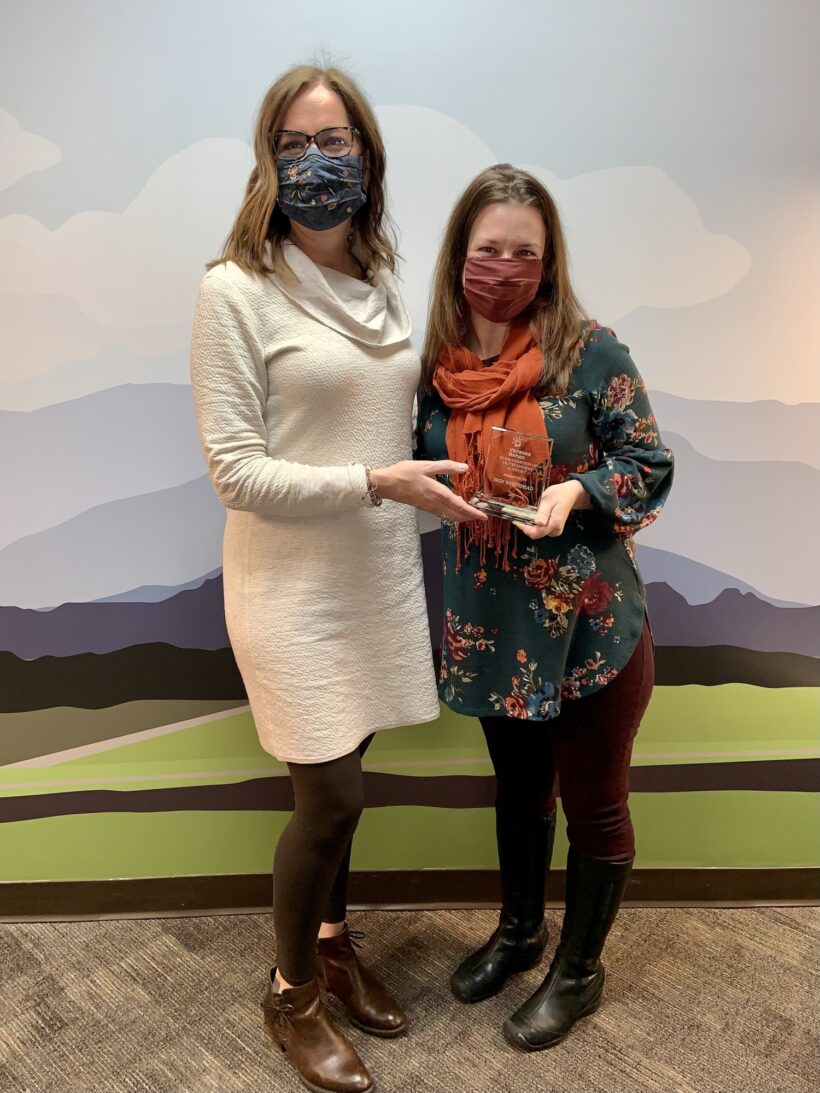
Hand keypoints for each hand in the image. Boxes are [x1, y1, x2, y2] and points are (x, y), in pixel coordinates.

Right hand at [370, 460, 488, 522]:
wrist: (386, 484)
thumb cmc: (405, 473)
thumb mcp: (426, 466)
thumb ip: (447, 467)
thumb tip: (465, 467)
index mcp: (438, 493)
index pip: (460, 506)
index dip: (473, 512)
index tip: (484, 516)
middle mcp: (435, 503)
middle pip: (457, 515)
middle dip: (470, 516)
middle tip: (481, 514)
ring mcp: (429, 507)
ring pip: (450, 516)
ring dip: (462, 516)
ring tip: (471, 512)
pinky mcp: (424, 507)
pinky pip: (442, 514)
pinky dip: (452, 514)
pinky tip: (454, 510)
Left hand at [514, 480, 589, 538]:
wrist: (571, 493)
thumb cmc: (560, 494)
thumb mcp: (549, 500)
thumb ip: (543, 512)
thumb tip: (538, 523)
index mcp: (555, 524)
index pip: (536, 532)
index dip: (524, 528)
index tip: (515, 520)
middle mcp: (555, 530)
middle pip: (536, 534)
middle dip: (525, 526)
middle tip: (517, 516)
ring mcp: (554, 530)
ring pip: (537, 532)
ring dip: (529, 525)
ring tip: (523, 515)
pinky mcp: (553, 528)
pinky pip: (540, 529)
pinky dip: (533, 524)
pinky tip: (530, 516)